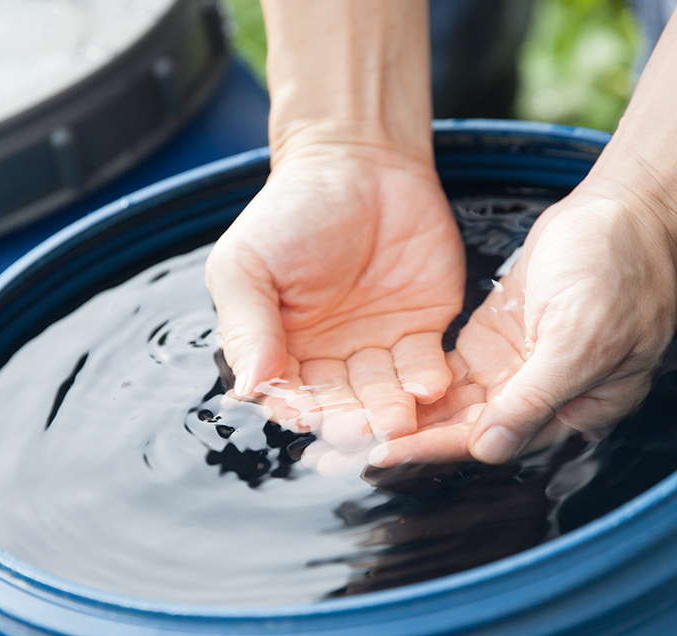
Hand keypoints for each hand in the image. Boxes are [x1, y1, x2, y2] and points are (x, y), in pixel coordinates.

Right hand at [205, 146, 464, 453]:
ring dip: (390, 411)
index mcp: (281, 347)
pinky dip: (428, 380)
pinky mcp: (423, 330)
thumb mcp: (247, 264)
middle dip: (350, 420)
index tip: (305, 417)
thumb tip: (247, 386)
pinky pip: (426, 366)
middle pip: (340, 402)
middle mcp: (330, 357)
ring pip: (384, 393)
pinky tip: (430, 388)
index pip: (288, 392)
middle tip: (359, 433)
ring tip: (398, 421)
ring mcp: (378, 347)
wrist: (358, 160)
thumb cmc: (291, 209)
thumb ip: (246, 326)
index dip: (296, 407)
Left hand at [369, 186, 676, 466]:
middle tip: (347, 449)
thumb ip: (535, 398)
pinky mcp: (494, 341)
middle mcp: (541, 399)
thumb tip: (490, 450)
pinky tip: (372, 388)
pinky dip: (416, 382)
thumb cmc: (618, 270)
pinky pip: (450, 373)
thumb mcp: (580, 339)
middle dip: (409, 440)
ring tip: (348, 425)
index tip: (381, 454)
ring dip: (406, 416)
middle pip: (466, 430)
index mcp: (575, 411)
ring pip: (453, 405)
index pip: (494, 439)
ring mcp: (515, 370)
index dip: (436, 448)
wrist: (623, 209)